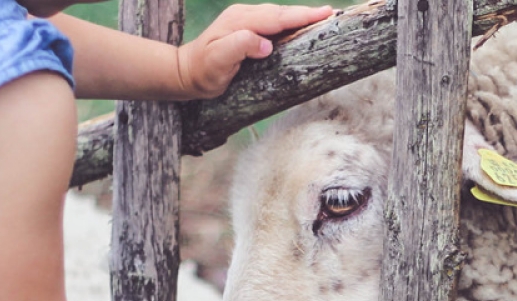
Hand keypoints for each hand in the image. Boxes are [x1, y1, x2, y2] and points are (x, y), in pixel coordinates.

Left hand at [176, 4, 334, 98]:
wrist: (185, 72)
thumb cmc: (203, 71)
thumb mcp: (218, 61)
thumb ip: (240, 47)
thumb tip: (266, 44)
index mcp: (241, 22)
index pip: (277, 18)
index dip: (302, 16)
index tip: (324, 14)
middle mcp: (244, 16)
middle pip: (281, 13)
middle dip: (306, 13)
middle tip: (331, 14)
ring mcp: (244, 20)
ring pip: (278, 15)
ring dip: (299, 16)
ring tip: (321, 18)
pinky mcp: (245, 28)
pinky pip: (272, 22)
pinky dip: (288, 22)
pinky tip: (299, 25)